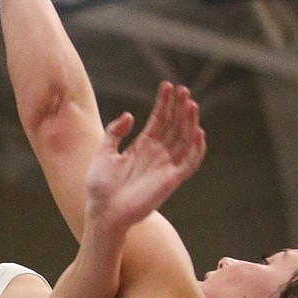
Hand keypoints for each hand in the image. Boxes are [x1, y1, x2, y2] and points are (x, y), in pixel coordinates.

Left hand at [84, 85, 205, 239]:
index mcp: (142, 146)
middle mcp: (157, 154)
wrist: (102, 211)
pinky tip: (198, 132)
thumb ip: (115, 132)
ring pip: (184, 140)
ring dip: (190, 122)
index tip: (167, 85)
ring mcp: (165, 167)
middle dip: (180, 108)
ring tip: (191, 104)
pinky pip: (189, 163)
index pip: (159, 120)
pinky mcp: (170, 181)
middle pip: (174, 126)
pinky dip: (196, 149)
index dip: (164, 103)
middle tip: (184, 89)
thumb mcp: (103, 152)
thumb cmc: (100, 186)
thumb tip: (130, 115)